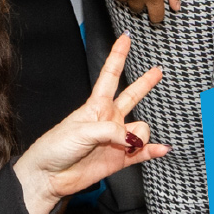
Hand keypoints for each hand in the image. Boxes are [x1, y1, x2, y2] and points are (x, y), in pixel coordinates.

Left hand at [13, 34, 166, 213]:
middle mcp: (108, 119)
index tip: (125, 38)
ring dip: (139, 138)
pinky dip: (154, 151)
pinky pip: (143, 152)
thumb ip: (111, 131)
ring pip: (141, 130)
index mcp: (95, 106)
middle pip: (131, 96)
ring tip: (126, 147)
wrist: (49, 175)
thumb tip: (134, 139)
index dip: (118, 56)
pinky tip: (163, 149)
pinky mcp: (119, 159)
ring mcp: (115, 139)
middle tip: (158, 71)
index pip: (109, 76)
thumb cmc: (56, 147)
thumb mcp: (81, 131)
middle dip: (144, 83)